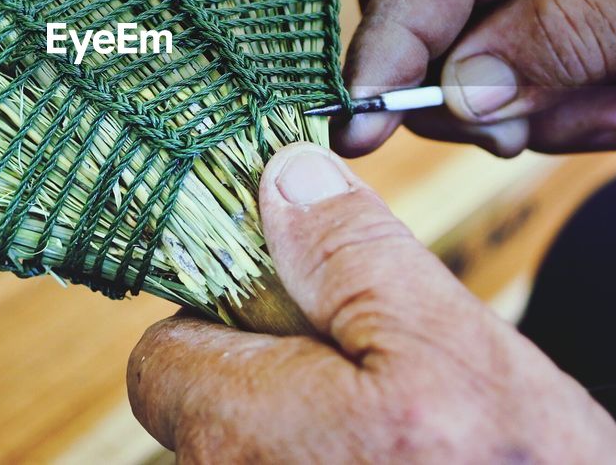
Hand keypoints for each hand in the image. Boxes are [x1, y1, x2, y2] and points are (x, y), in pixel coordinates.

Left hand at [128, 143, 615, 461]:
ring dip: (316, 419)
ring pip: (258, 446)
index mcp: (245, 433)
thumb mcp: (452, 347)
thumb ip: (353, 257)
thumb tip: (284, 178)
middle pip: (212, 403)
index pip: (164, 355)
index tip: (300, 301)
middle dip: (283, 367)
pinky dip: (338, 460)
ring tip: (409, 427)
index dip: (225, 314)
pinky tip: (410, 462)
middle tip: (382, 367)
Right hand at [336, 0, 615, 158]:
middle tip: (526, 136)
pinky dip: (568, 114)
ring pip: (480, 60)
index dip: (392, 40)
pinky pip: (530, 83)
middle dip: (470, 87)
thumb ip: (570, 34)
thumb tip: (457, 91)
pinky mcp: (580, 17)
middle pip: (442, 10)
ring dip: (535, 109)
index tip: (360, 124)